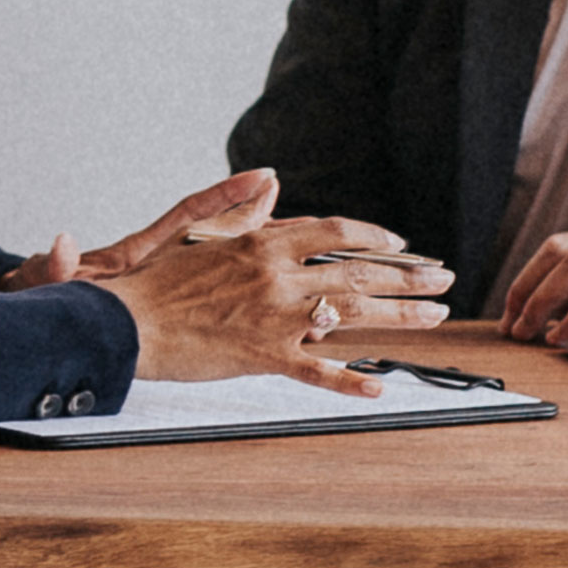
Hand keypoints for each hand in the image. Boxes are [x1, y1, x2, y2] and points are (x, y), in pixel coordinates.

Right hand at [52, 170, 436, 393]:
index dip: (375, 238)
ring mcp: (273, 316)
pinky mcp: (263, 355)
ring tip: (435, 315)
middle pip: (359, 271)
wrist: (125, 322)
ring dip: (401, 315)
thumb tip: (270, 181)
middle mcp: (277, 275)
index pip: (335, 232)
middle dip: (409, 276)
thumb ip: (241, 210)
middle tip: (443, 279)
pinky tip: (376, 387)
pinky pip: (315, 370)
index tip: (401, 247)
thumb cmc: (155, 282)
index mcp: (262, 243)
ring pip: (352, 312)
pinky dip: (346, 380)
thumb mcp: (198, 233)